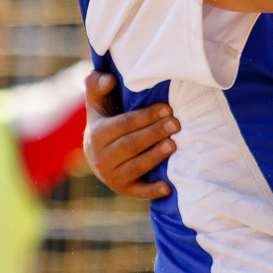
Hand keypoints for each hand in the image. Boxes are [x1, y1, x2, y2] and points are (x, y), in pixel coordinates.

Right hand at [83, 72, 178, 199]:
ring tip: (174, 144)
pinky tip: (168, 187)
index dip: (146, 116)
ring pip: (136, 167)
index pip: (124, 124)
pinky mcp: (123, 190)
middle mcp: (101, 158)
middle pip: (131, 145)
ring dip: (155, 157)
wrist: (96, 152)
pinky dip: (152, 191)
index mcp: (97, 134)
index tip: (167, 108)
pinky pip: (138, 192)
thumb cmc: (104, 119)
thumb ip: (97, 83)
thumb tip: (109, 79)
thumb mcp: (97, 100)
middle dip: (154, 133)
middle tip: (176, 123)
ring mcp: (112, 176)